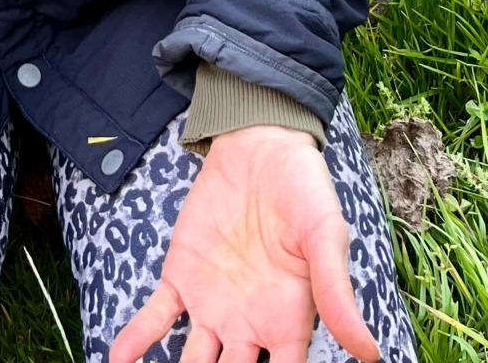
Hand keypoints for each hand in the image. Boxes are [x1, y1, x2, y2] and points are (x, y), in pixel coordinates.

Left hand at [109, 125, 378, 362]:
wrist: (262, 145)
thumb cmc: (304, 191)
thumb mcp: (325, 238)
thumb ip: (337, 294)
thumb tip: (369, 354)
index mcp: (288, 325)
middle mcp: (248, 326)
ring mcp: (212, 305)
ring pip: (191, 362)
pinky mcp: (181, 277)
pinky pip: (156, 317)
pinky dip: (136, 339)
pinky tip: (118, 357)